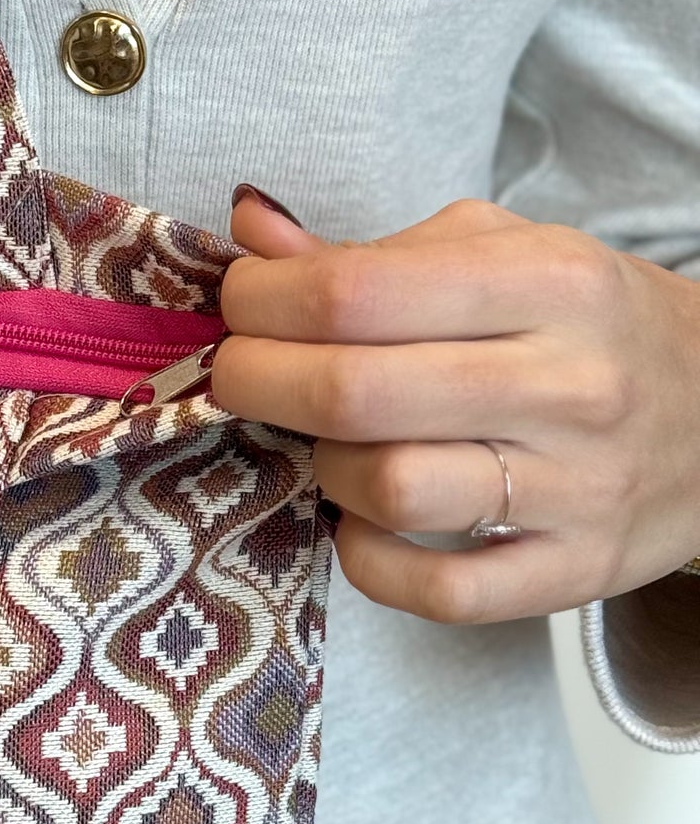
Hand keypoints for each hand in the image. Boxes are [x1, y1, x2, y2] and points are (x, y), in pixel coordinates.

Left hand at [211, 188, 699, 623]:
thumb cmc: (585, 326)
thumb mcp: (501, 255)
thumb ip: (368, 253)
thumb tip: (250, 232)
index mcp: (549, 283)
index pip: (355, 291)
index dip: (261, 300)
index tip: (242, 304)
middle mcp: (570, 383)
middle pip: (353, 391)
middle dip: (255, 380)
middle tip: (239, 373)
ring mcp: (579, 487)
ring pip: (388, 488)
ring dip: (321, 467)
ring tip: (329, 443)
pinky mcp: (575, 571)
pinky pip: (437, 591)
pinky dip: (370, 560)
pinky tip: (364, 521)